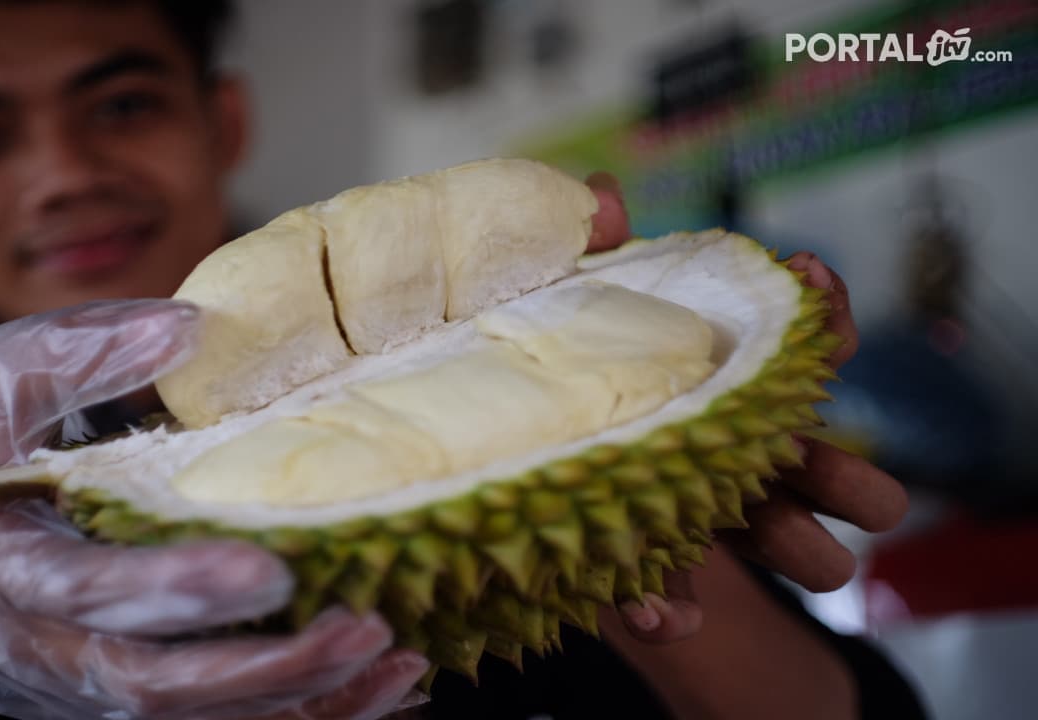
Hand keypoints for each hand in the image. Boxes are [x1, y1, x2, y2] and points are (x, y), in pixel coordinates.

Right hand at [0, 300, 425, 719]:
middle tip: (364, 629)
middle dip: (265, 670)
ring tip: (394, 665)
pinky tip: (372, 690)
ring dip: (297, 703)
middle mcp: (36, 650)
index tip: (271, 571)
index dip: (175, 592)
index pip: (87, 594)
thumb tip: (191, 327)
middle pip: (154, 687)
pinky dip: (292, 713)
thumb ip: (80, 352)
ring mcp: (74, 685)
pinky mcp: (111, 694)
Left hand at [581, 173, 908, 642]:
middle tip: (850, 481)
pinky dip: (669, 611)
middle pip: (813, 460)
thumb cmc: (543, 357)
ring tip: (815, 560)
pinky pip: (672, 599)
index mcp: (721, 374)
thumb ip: (584, 248)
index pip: (799, 344)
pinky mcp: (645, 563)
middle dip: (843, 473)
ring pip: (780, 537)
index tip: (813, 284)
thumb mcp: (556, 298)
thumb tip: (604, 191)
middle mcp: (728, 441)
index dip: (822, 322)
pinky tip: (653, 615)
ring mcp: (699, 506)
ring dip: (801, 549)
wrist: (493, 445)